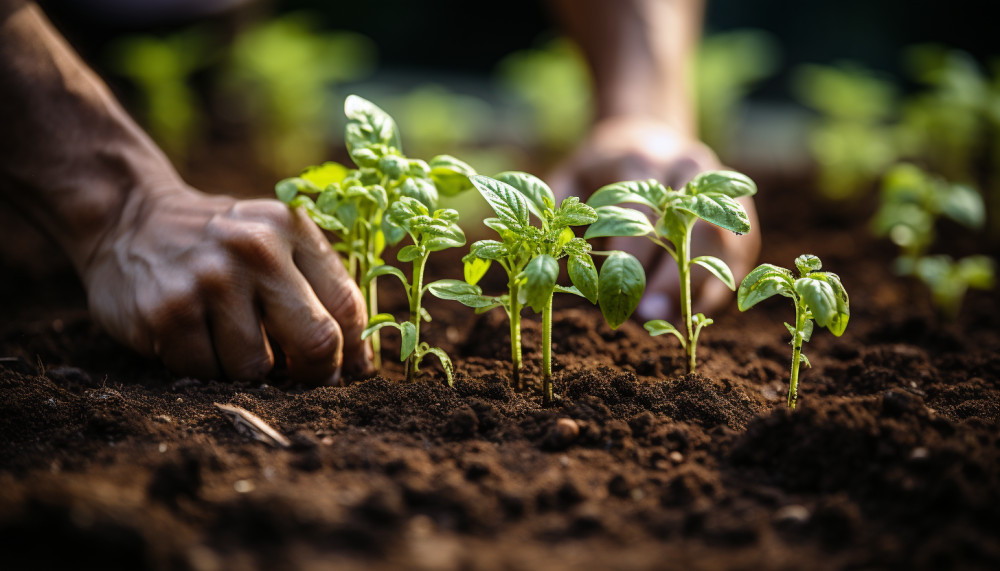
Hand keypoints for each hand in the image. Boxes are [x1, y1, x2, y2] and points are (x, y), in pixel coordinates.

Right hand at [81, 183, 371, 383]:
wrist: (127, 219)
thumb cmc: (218, 244)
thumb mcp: (273, 239)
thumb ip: (317, 284)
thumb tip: (358, 361)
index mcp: (291, 229)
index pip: (347, 306)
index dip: (355, 351)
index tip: (349, 370)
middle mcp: (255, 250)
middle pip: (318, 342)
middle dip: (315, 373)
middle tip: (300, 377)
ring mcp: (209, 281)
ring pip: (257, 369)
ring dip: (248, 371)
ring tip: (229, 340)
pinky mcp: (167, 312)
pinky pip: (206, 374)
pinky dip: (205, 370)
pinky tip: (194, 339)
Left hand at [548, 117, 759, 321]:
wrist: (648, 136)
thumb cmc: (601, 170)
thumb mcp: (568, 179)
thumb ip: (553, 213)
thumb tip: (536, 255)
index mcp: (642, 161)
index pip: (640, 214)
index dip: (630, 259)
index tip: (614, 295)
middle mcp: (688, 170)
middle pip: (689, 227)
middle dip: (671, 276)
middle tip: (650, 313)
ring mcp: (720, 190)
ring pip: (721, 242)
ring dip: (698, 287)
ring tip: (672, 321)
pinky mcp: (738, 213)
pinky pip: (736, 254)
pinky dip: (716, 286)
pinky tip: (691, 312)